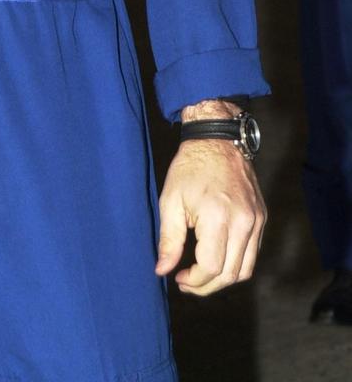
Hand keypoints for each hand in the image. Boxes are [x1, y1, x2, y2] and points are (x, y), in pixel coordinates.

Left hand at [155, 139, 265, 294]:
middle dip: (207, 286)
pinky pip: (252, 253)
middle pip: (231, 275)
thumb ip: (169, 239)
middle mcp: (243, 222)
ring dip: (223, 279)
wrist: (218, 139)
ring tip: (202, 274)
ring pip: (245, 269)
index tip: (178, 277)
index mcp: (218, 217)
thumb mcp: (171, 200)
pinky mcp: (262, 217)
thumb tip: (162, 271)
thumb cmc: (190, 167)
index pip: (212, 268)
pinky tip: (217, 257)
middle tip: (187, 282)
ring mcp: (257, 220)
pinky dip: (236, 263)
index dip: (194, 281)